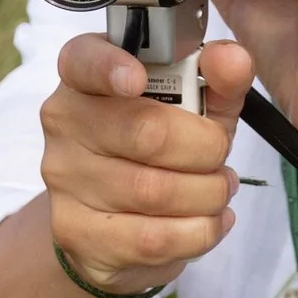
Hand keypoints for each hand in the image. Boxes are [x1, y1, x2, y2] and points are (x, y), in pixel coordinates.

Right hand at [41, 28, 254, 296]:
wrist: (116, 222)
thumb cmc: (159, 148)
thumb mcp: (195, 108)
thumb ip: (219, 79)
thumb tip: (233, 59)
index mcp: (87, 76)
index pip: (85, 60)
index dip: (111, 67)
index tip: (138, 79)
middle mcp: (66, 122)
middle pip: (146, 132)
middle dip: (205, 149)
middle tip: (221, 158)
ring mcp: (64, 179)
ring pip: (154, 191)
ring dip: (208, 195)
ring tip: (218, 191)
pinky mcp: (75, 232)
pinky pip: (152, 238)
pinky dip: (199, 232)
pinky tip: (208, 222)